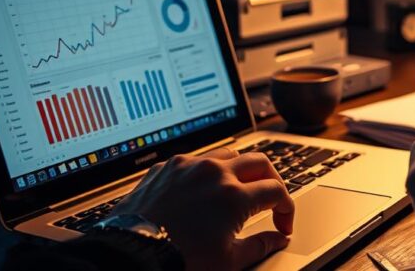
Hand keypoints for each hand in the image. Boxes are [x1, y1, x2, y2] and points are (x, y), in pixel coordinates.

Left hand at [111, 147, 294, 269]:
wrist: (128, 256)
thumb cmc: (177, 260)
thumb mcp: (227, 261)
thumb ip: (260, 246)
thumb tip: (277, 239)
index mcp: (234, 195)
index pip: (277, 190)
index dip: (286, 209)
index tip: (281, 225)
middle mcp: (214, 173)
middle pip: (259, 162)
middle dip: (271, 180)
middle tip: (270, 200)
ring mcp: (188, 167)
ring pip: (228, 154)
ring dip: (240, 169)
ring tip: (238, 190)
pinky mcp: (166, 168)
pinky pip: (195, 160)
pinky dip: (206, 172)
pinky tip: (203, 190)